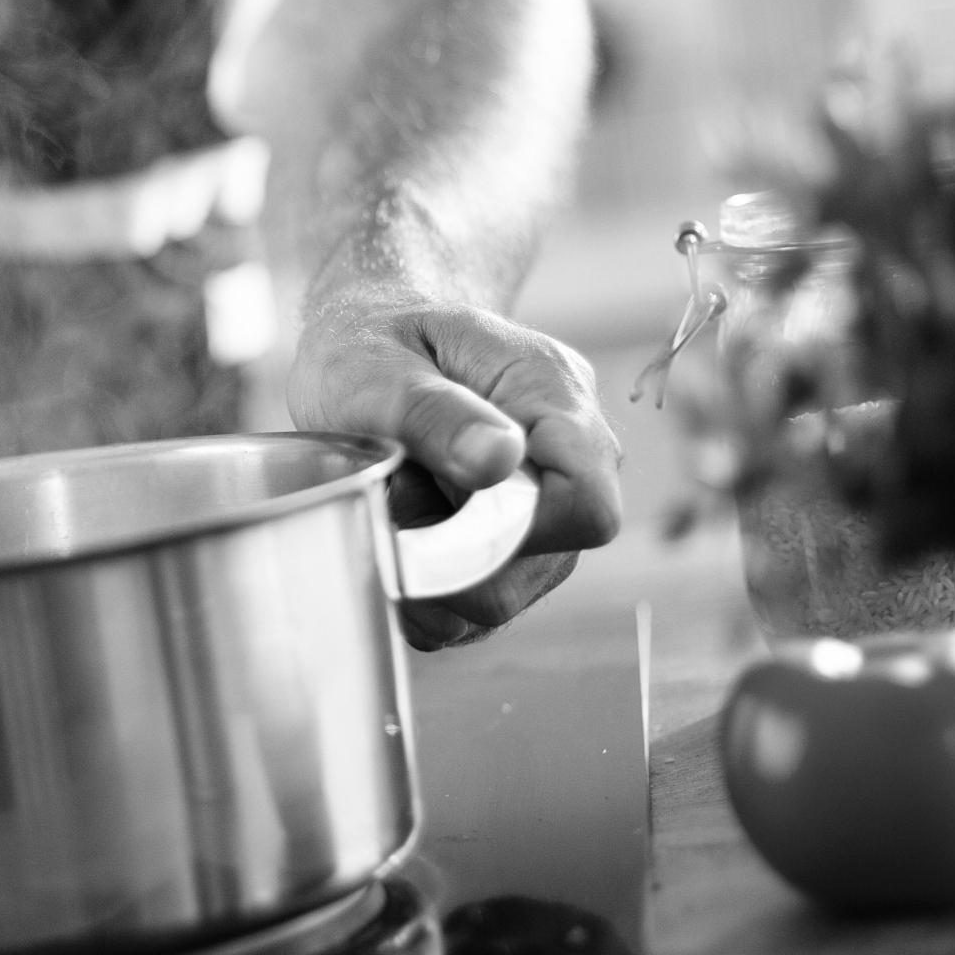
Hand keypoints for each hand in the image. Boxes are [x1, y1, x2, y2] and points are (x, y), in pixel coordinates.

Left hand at [288, 294, 621, 649]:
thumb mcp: (374, 366)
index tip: (435, 506)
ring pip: (510, 594)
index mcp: (553, 392)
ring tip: (396, 504)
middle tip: (394, 496)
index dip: (513, 529)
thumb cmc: (370, 345)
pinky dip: (426, 591)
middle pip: (548, 561)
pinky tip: (398, 536)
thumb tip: (500, 461)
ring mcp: (548, 508)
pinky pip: (478, 610)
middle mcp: (572, 457)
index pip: (587, 503)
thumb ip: (434, 412)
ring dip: (434, 571)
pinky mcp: (516, 548)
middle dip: (453, 551)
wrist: (368, 343)